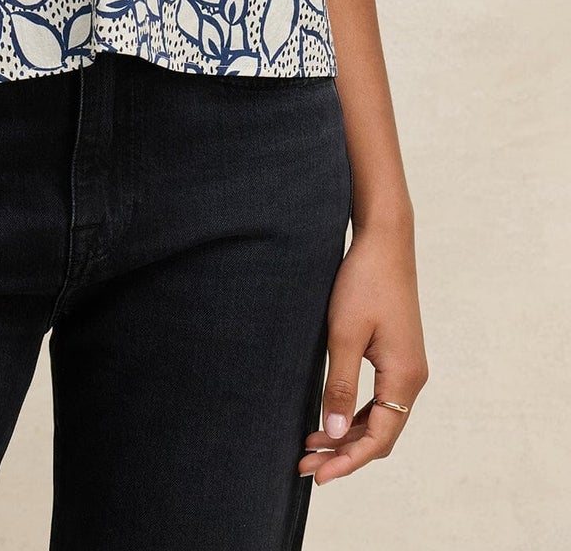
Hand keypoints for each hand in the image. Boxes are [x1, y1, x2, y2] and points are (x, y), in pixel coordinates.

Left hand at [298, 214, 427, 484]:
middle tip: (305, 463)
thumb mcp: (344, 334)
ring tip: (311, 443)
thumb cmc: (364, 282)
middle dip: (344, 452)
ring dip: (348, 433)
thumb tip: (336, 433)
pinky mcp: (397, 354)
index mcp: (405, 378)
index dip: (348, 461)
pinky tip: (331, 414)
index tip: (316, 474)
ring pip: (380, 417)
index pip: (379, 438)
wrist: (384, 242)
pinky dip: (356, 412)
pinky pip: (379, 398)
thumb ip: (341, 386)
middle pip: (381, 433)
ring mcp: (407, 366)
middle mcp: (412, 378)